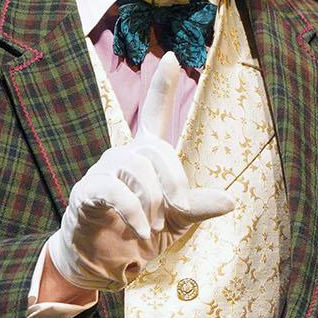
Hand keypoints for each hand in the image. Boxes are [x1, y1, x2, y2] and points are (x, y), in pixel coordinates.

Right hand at [46, 56, 234, 290]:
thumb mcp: (178, 219)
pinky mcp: (87, 191)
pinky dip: (133, 212)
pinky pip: (113, 189)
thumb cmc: (142, 230)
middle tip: (178, 209)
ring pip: (135, 167)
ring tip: (154, 225)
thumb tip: (231, 201)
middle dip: (174, 181)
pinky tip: (141, 230)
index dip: (162, 87)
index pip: (155, 113)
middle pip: (155, 150)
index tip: (173, 57)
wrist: (105, 260)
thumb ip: (198, 206)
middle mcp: (124, 155)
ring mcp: (103, 170)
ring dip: (152, 200)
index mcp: (147, 155)